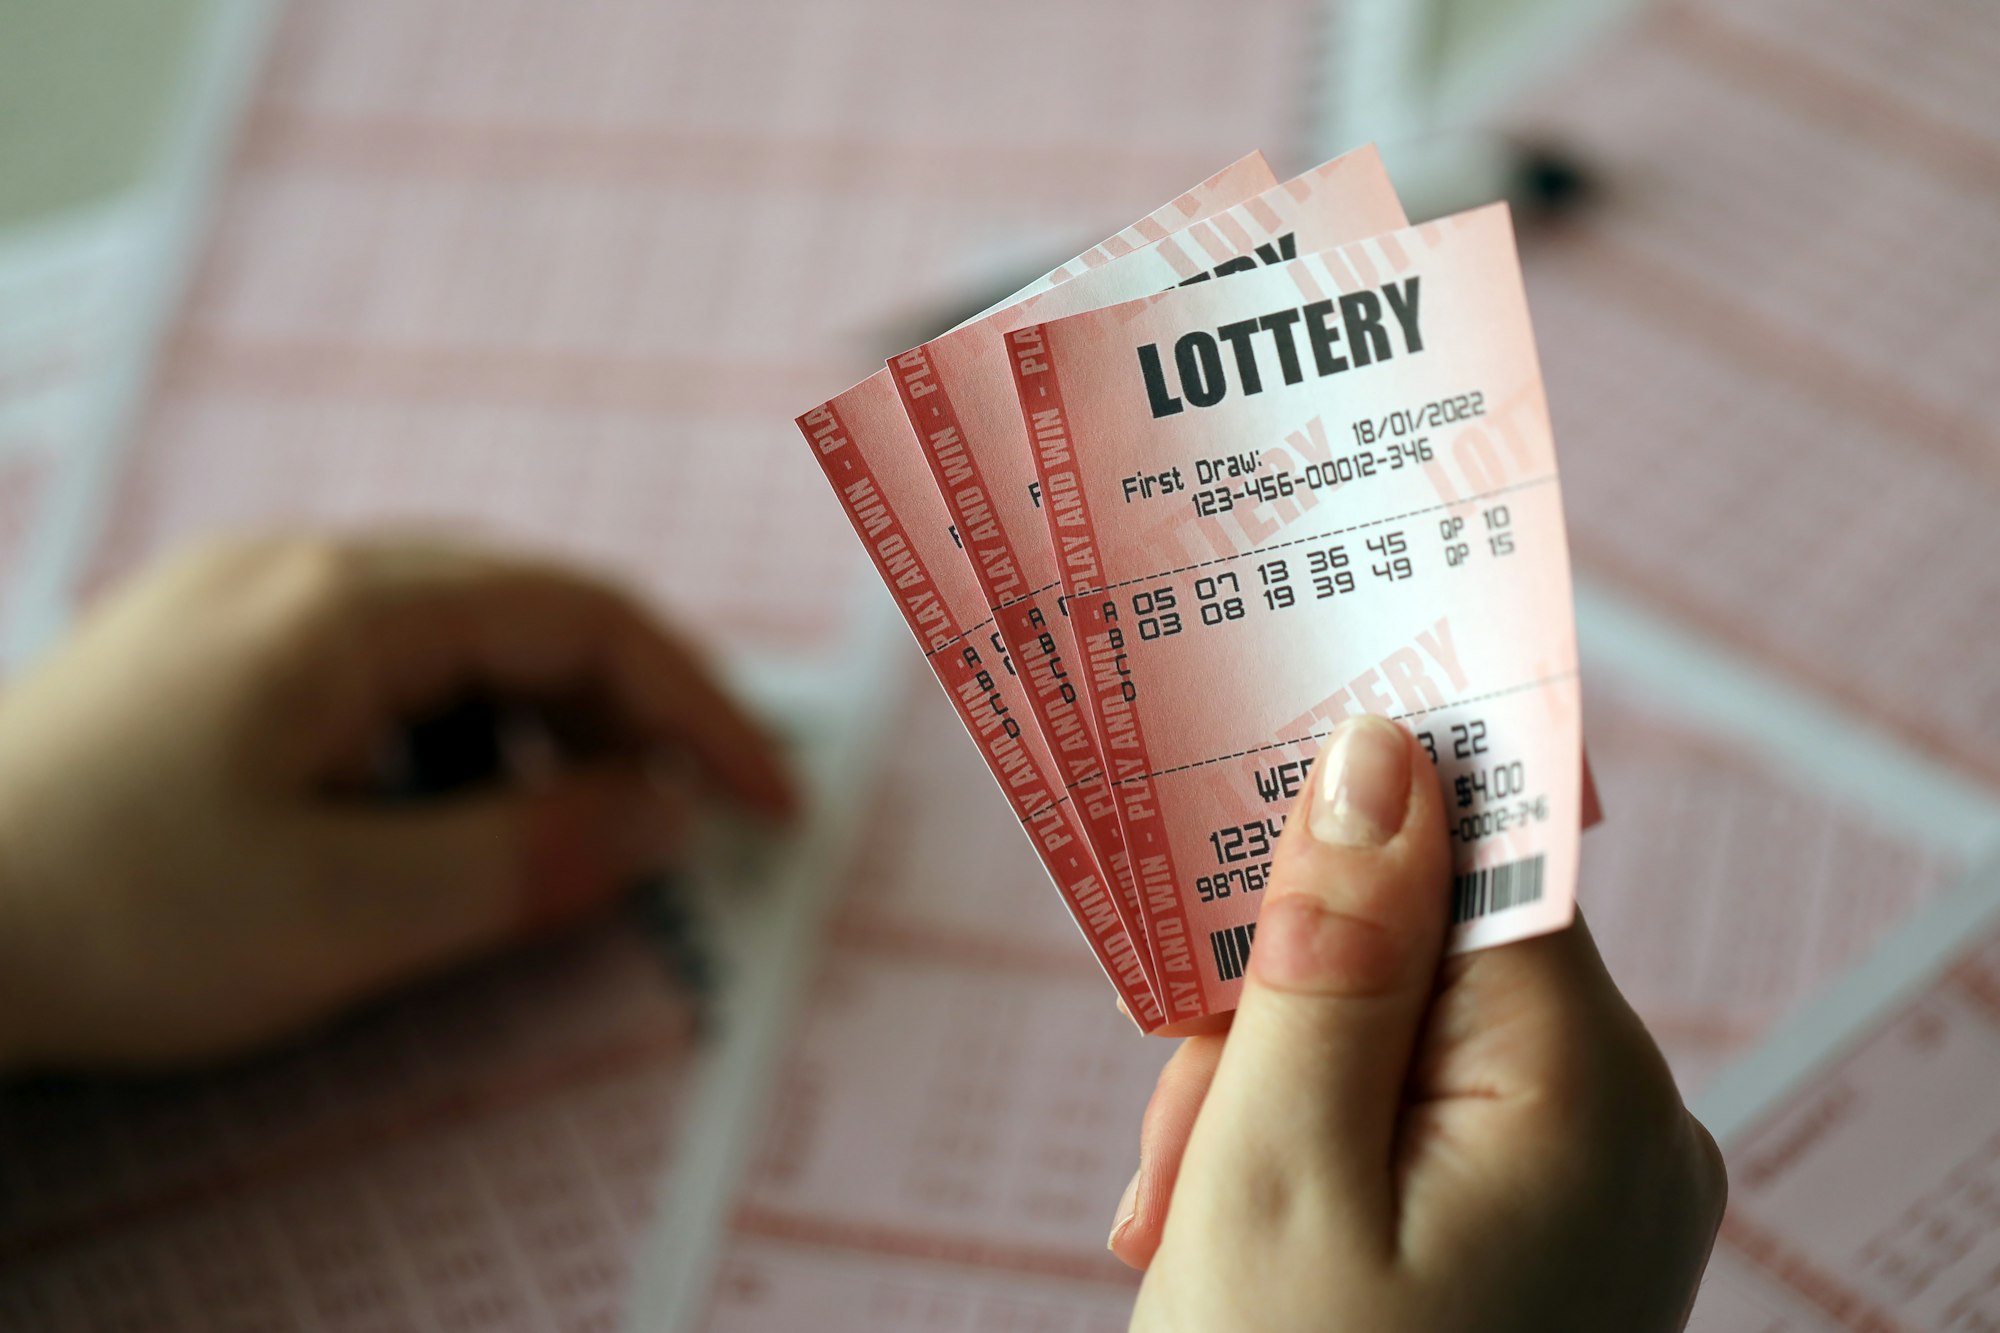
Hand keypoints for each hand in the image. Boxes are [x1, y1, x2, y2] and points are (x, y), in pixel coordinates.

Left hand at [0, 537, 793, 1070]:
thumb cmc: (111, 916)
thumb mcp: (344, 915)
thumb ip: (529, 857)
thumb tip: (666, 812)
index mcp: (345, 605)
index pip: (583, 616)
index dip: (696, 706)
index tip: (765, 801)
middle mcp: (300, 568)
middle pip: (524, 610)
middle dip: (625, 714)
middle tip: (684, 822)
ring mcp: (243, 602)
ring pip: (452, 638)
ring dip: (535, 728)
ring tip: (553, 834)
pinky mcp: (205, 654)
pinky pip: (378, 670)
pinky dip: (449, 738)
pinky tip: (428, 818)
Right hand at [1111, 716, 1723, 1331]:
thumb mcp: (1275, 1167)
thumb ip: (1332, 949)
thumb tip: (1379, 758)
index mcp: (1589, 1088)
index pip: (1473, 859)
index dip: (1338, 841)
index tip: (1222, 841)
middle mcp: (1623, 1126)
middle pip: (1420, 958)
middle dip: (1273, 1017)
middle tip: (1178, 1138)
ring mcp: (1590, 1195)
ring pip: (1399, 1045)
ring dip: (1269, 1100)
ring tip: (1186, 1221)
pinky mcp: (1543, 1241)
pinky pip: (1418, 1130)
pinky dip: (1313, 1156)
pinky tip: (1234, 1237)